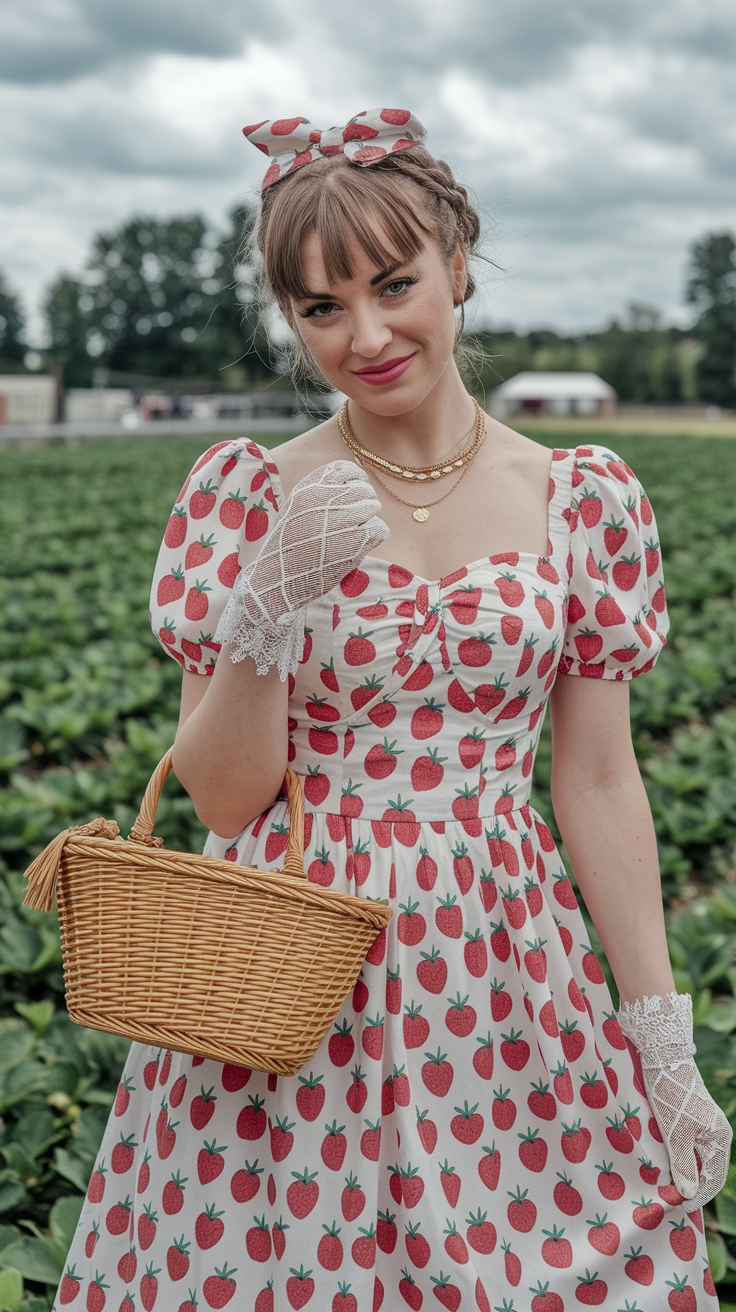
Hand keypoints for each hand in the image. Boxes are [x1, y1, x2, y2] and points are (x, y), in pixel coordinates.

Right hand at [215, 460, 387, 677]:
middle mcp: (323, 500)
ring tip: (353, 535)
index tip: (355, 492)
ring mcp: (339, 521)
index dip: (356, 479)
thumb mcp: (295, 509)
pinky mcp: (352, 543)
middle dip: (364, 503)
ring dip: (368, 521)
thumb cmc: (285, 547)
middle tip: (354, 522)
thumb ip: (319, 493)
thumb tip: (353, 481)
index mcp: (308, 488)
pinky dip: (374, 537)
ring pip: (374, 508)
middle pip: (364, 489)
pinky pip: (380, 528)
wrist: (275, 580)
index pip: (346, 469)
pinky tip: (359, 546)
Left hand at [617, 992, 730, 1209]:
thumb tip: (688, 1194)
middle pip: (707, 1171)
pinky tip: (664, 1164)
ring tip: (665, 1187)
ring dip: (684, 1174)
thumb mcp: (675, 1133)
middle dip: (690, 1188)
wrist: (663, 1056)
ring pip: (697, 1159)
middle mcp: (717, 1134)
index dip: (697, 1197)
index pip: (713, 1180)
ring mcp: (705, 1125)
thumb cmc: (670, 1094)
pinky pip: (689, 1146)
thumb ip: (682, 1164)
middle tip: (669, 1201)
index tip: (677, 1208)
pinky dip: (679, 1159)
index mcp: (719, 1139)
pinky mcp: (692, 1118)